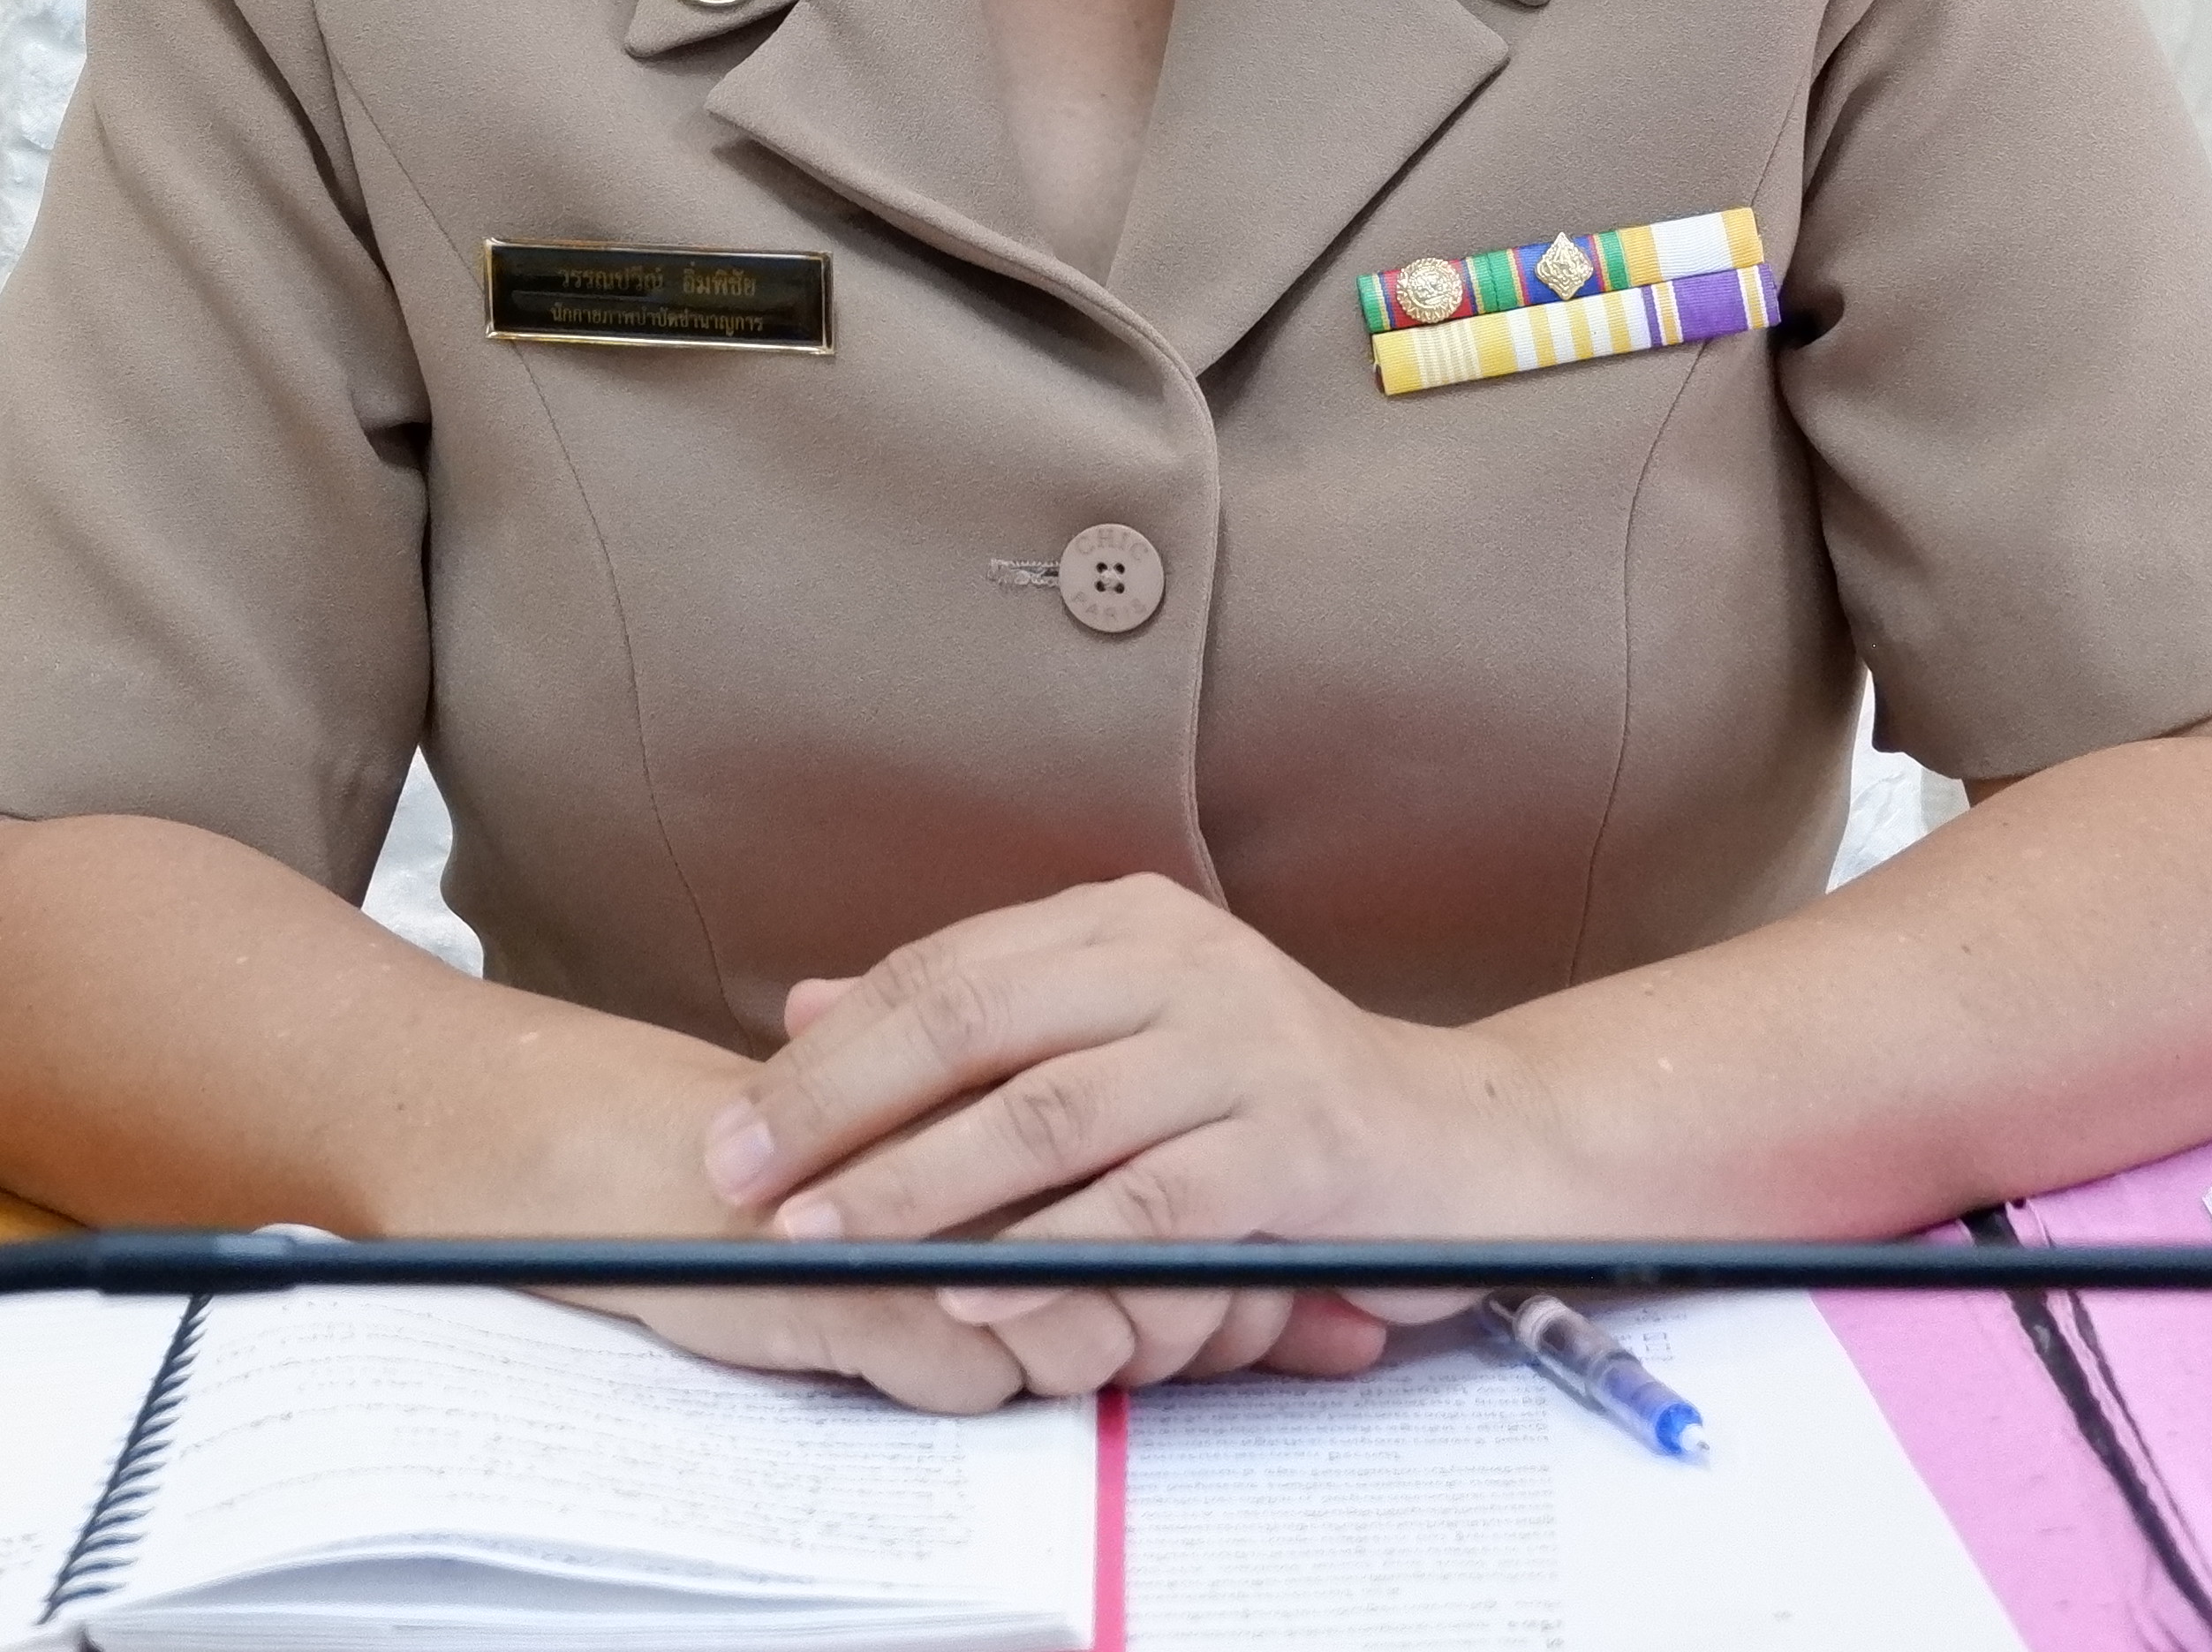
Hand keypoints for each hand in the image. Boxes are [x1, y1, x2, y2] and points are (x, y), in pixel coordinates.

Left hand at [704, 875, 1569, 1393]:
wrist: (1473, 1145)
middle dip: (841, 1106)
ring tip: (822, 1241)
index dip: (830, 1050)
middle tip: (743, 1177)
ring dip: (918, 1184)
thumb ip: (985, 1019)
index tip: (738, 1126)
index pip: (944, 971)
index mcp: (1125, 923)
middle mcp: (1180, 962)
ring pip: (1045, 1113)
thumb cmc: (1276, 1102)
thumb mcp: (1126, 1033)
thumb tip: (811, 1003)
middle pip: (972, 1022)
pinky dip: (1051, 1248)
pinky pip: (1148, 1201)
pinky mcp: (1295, 1143)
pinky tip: (973, 1288)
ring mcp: (1242, 1047)